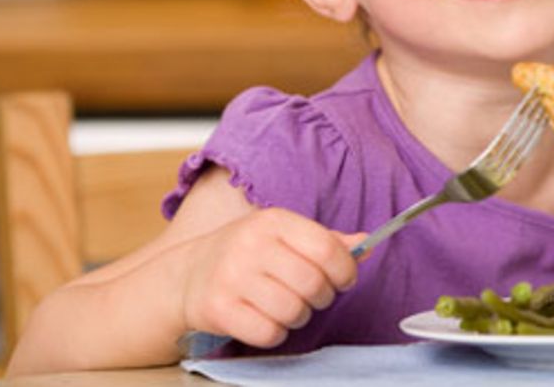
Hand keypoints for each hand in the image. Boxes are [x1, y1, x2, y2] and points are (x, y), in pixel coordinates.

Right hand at [178, 207, 364, 347]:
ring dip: (298, 316)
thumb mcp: (283, 235)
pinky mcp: (219, 309)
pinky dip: (275, 333)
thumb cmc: (247, 255)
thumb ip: (325, 241)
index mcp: (273, 221)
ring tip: (287, 307)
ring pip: (293, 310)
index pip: (328, 249)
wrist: (187, 275)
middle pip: (313, 283)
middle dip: (322, 297)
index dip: (345, 271)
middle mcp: (251, 245)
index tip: (343, 279)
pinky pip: (268, 332)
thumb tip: (366, 244)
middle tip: (313, 297)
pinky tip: (265, 319)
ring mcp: (231, 277)